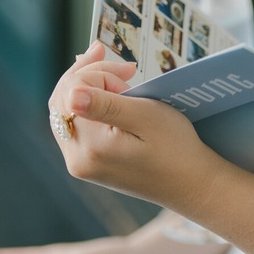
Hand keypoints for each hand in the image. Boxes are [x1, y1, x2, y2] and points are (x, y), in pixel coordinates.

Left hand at [49, 41, 226, 210]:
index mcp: (90, 146)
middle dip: (90, 75)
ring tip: (119, 78)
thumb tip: (73, 93)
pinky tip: (109, 96)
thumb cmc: (176, 148)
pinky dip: (90, 106)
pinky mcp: (88, 164)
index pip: (72, 90)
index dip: (99, 73)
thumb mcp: (147, 117)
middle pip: (62, 100)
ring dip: (89, 88)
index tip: (130, 72)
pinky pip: (76, 126)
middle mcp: (77, 158)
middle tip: (125, 69)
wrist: (191, 184)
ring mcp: (80, 163)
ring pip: (66, 111)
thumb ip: (106, 105)